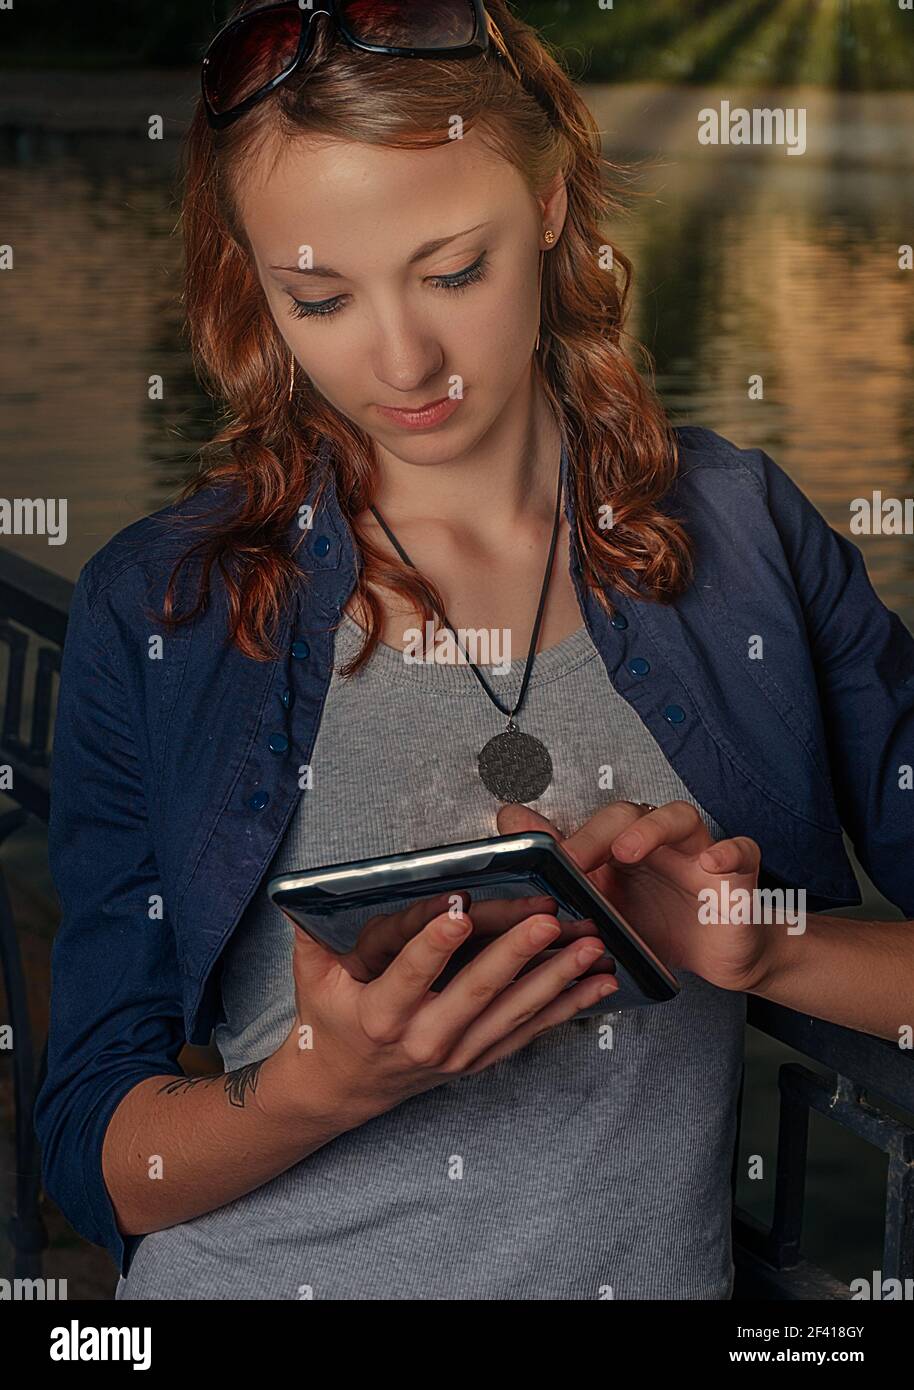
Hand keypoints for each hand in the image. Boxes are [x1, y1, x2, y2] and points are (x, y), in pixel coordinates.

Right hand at [279, 901, 618, 1123]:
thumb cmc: (330, 1019)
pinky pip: (529, 1031)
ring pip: (514, 1012)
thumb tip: (325, 885)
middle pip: (476, 991)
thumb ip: (318, 930)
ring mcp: (458, 1053)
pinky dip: (568, 1007)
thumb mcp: (313, 975)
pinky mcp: (480, 1060)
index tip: (459, 911)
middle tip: (549, 919)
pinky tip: (600, 984)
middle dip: (516, 953)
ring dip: (557, 978)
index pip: (410, 974)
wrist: (343, 1087)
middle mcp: (424, 1038)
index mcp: (380, 1014)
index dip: (434, 943)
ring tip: (591, 947)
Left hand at [496, 800, 765, 993]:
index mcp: (623, 850)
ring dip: (652, 828)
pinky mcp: (736, 873)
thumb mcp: (607, 910)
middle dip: (598, 835)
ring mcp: (698, 853)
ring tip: (628, 850)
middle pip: (630, 814)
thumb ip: (563, 871)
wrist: (718, 956)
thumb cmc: (662, 926)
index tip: (543, 862)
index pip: (591, 826)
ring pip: (680, 817)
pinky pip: (740, 850)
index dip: (570, 838)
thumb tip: (510, 822)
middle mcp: (659, 842)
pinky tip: (712, 863)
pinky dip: (728, 851)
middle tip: (575, 863)